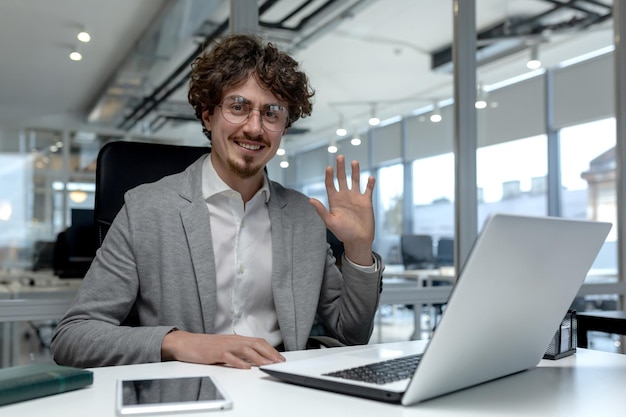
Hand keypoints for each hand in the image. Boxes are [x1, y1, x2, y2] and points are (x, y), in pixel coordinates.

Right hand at [161, 330, 284, 368]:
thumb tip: (254, 359)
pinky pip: (228, 357)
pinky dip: (238, 362)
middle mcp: (233, 340)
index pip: (258, 342)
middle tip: (279, 362)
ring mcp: (224, 345)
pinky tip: (245, 367)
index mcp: (237, 339)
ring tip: (267, 364)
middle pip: (255, 344)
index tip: (280, 358)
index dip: (271, 349)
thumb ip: (240, 351)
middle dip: (269, 353)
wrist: (186, 342)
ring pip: (245, 349)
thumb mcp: (226, 347)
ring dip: (257, 357)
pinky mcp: (215, 352)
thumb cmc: (206, 346)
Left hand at [309, 155, 375, 265]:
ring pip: (355, 181)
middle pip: (342, 178)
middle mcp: (344, 196)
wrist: (358, 240)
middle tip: (340, 157)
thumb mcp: (330, 222)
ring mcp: (355, 198)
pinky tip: (370, 177)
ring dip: (355, 171)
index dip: (329, 176)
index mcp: (334, 200)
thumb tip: (310, 199)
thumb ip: (321, 210)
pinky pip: (368, 190)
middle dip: (340, 168)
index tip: (329, 168)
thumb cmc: (343, 233)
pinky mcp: (366, 201)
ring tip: (354, 162)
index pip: (330, 184)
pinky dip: (369, 183)